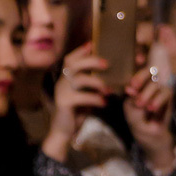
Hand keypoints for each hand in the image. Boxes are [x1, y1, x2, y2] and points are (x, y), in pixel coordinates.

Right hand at [45, 43, 107, 159]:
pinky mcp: (63, 103)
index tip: (93, 44)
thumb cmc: (79, 110)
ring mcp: (61, 91)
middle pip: (73, 64)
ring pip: (78, 79)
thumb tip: (114, 73)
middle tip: (107, 64)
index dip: (80, 50)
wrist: (65, 130)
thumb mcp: (87, 93)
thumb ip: (94, 83)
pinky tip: (104, 102)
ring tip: (109, 89)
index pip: (70, 59)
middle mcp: (62, 81)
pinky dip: (94, 98)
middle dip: (91, 61)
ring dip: (96, 81)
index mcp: (67, 77)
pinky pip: (80, 96)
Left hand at [123, 64, 175, 170]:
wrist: (147, 130)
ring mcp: (160, 88)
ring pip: (158, 84)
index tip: (132, 85)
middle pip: (151, 74)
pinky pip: (166, 92)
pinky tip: (152, 108)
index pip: (140, 71)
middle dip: (143, 85)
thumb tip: (129, 88)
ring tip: (144, 106)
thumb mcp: (130, 106)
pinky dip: (159, 100)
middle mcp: (150, 82)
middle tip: (137, 99)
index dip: (139, 76)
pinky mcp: (169, 95)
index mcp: (139, 82)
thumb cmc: (136, 116)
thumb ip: (132, 97)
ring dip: (149, 94)